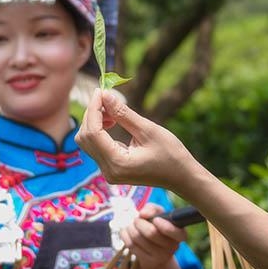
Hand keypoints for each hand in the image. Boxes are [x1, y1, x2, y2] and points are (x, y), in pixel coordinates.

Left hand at [75, 89, 193, 191]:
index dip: (93, 109)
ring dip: (94, 123)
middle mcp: (108, 171)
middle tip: (106, 98)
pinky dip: (99, 131)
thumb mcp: (148, 130)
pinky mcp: (111, 170)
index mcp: (117, 163)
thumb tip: (105, 95)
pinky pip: (96, 147)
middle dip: (92, 115)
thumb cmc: (171, 154)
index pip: (93, 132)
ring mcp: (109, 172)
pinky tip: (113, 122)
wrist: (182, 177)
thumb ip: (123, 114)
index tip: (100, 91)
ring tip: (112, 111)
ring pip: (88, 142)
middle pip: (85, 138)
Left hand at [120, 203, 185, 268]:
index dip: (163, 225)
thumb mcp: (160, 215)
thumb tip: (143, 214)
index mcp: (180, 234)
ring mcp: (160, 257)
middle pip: (151, 232)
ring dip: (130, 228)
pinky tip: (126, 231)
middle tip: (137, 219)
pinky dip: (125, 235)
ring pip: (138, 238)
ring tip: (131, 225)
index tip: (155, 219)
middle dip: (139, 222)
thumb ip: (153, 208)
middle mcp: (173, 247)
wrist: (156, 253)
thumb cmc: (158, 228)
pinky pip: (131, 245)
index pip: (174, 232)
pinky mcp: (148, 262)